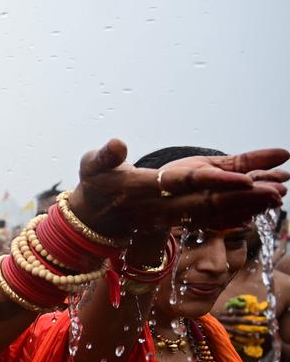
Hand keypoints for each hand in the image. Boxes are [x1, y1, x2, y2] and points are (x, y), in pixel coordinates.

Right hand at [65, 140, 288, 237]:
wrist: (95, 218)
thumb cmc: (95, 184)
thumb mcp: (91, 166)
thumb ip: (104, 156)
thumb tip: (116, 143)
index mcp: (145, 189)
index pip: (185, 184)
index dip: (215, 182)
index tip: (244, 178)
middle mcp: (164, 207)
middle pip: (210, 202)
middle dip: (245, 197)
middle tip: (278, 188)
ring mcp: (175, 214)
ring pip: (218, 211)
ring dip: (250, 204)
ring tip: (281, 191)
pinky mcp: (183, 215)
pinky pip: (216, 215)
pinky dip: (242, 210)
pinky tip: (265, 201)